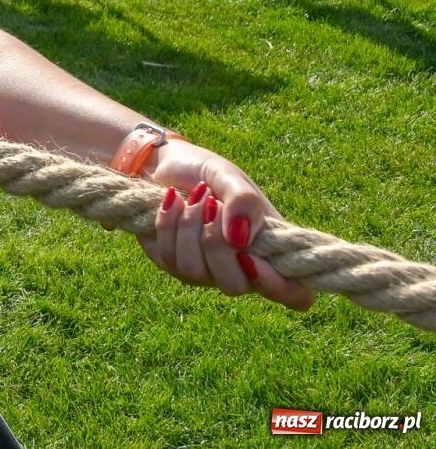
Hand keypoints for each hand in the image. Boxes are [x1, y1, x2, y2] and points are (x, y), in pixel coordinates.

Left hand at [139, 141, 315, 311]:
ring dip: (190, 226)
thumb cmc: (207, 173)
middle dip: (217, 243)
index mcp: (269, 249)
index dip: (278, 286)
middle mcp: (239, 268)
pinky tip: (172, 200)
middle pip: (233, 286)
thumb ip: (244, 201)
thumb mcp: (230, 176)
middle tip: (212, 204)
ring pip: (194, 271)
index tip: (250, 256)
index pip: (294, 294)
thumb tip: (241, 240)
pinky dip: (168, 223)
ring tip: (194, 197)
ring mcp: (204, 270)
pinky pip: (168, 257)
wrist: (164, 164)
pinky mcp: (171, 263)